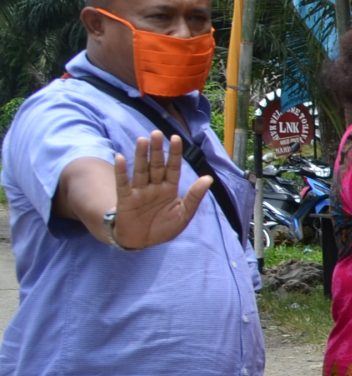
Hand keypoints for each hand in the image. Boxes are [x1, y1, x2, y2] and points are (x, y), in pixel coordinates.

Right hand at [107, 131, 213, 248]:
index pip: (173, 168)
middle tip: (156, 133)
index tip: (176, 138)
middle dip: (157, 150)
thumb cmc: (164, 227)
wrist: (143, 242)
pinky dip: (121, 171)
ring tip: (142, 140)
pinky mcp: (126, 199)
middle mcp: (154, 186)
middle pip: (156, 165)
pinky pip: (123, 183)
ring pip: (141, 170)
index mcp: (169, 188)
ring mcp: (139, 191)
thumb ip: (194, 197)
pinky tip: (120, 157)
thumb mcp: (184, 214)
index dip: (174, 154)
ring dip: (141, 155)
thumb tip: (208, 179)